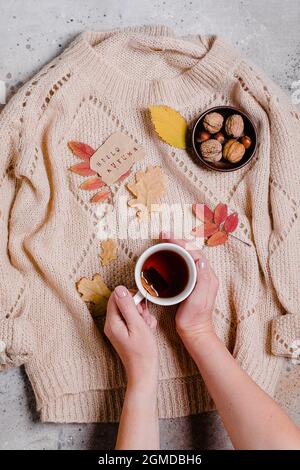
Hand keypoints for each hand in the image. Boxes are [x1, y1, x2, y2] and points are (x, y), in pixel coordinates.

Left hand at [104, 286, 157, 389]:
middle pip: (123, 303)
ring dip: (142, 315)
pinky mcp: (124, 333)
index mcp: (112, 322)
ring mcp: (118, 329)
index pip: (116, 296)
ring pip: (130, 311)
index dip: (130, 296)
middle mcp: (112, 324)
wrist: (144, 372)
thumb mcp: (137, 325)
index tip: (141, 304)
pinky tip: (147, 331)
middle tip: (145, 318)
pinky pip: (133, 320)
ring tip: (147, 327)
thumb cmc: (142, 352)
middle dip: (138, 307)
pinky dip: (142, 322)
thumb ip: (128, 306)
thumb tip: (120, 289)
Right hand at [160, 234, 218, 348]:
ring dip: (176, 246)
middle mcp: (204, 274)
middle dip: (178, 240)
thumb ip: (202, 280)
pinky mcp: (190, 282)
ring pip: (187, 256)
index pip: (195, 252)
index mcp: (208, 276)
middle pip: (191, 251)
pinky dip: (175, 256)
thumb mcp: (199, 299)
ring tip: (165, 240)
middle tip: (164, 234)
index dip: (182, 242)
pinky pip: (184, 264)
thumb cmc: (195, 318)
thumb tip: (200, 260)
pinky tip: (167, 255)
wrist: (194, 331)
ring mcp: (197, 278)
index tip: (169, 237)